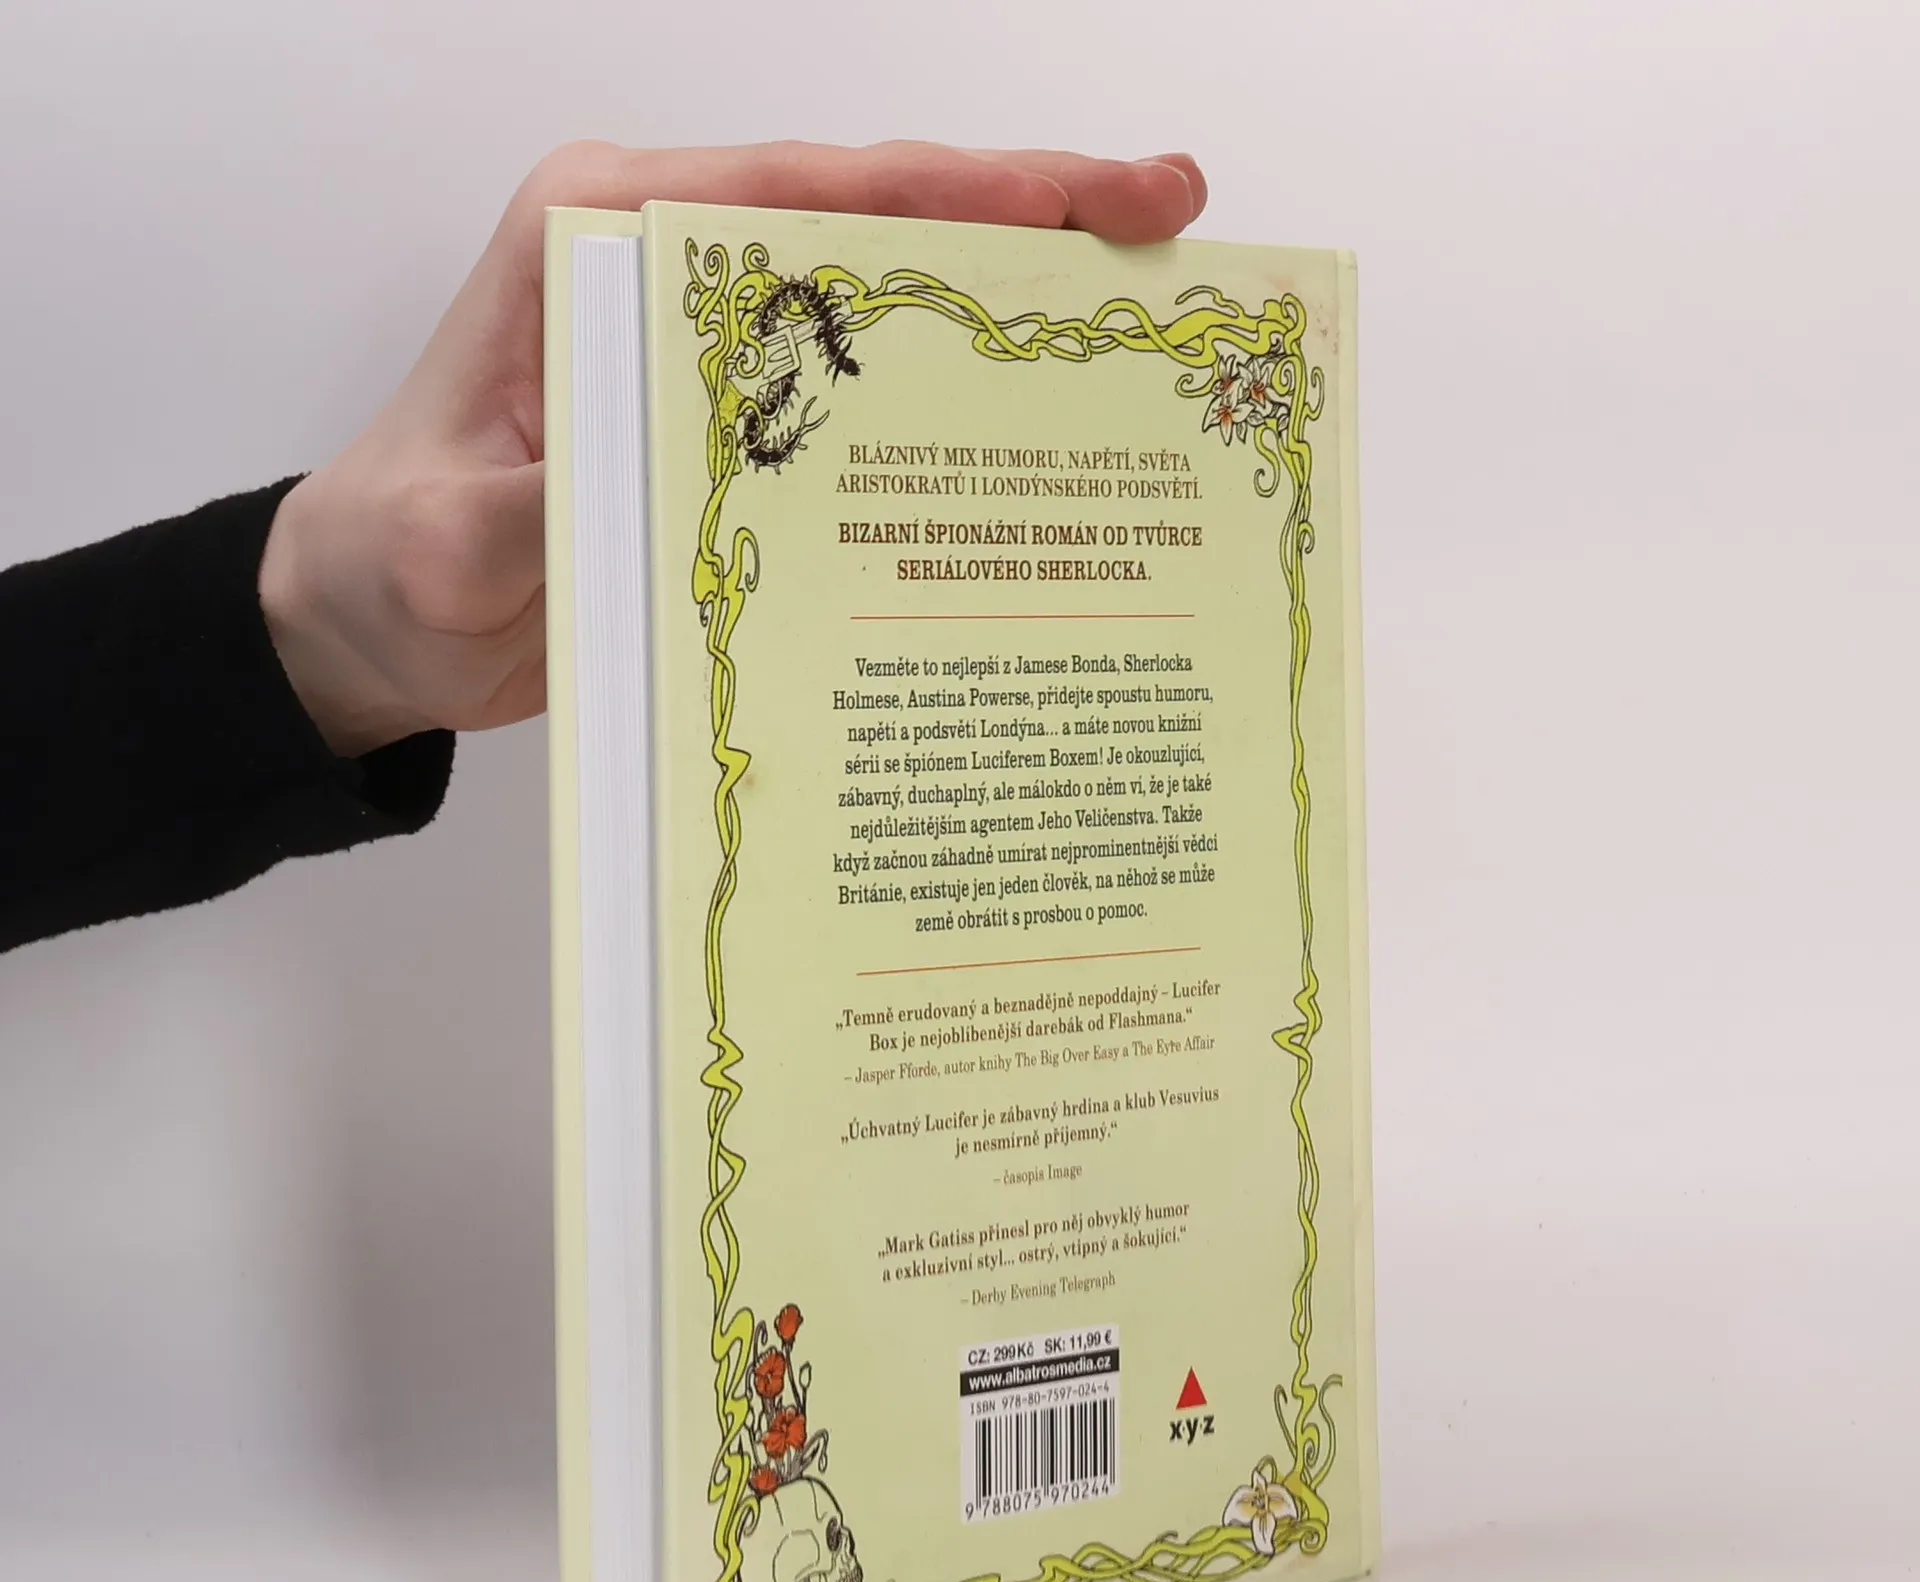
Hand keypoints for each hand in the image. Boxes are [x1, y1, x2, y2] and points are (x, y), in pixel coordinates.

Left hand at [258, 140, 1208, 757]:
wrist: (370, 629)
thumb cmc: (389, 558)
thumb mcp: (445, 539)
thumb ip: (540, 501)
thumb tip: (632, 476)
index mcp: (601, 240)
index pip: (801, 194)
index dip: (954, 192)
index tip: (1087, 197)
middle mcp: (669, 276)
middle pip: (870, 227)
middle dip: (1027, 224)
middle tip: (1171, 221)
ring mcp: (709, 356)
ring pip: (883, 310)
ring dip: (1010, 315)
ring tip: (1147, 325)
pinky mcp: (730, 435)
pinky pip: (858, 410)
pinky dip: (949, 418)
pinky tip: (1039, 447)